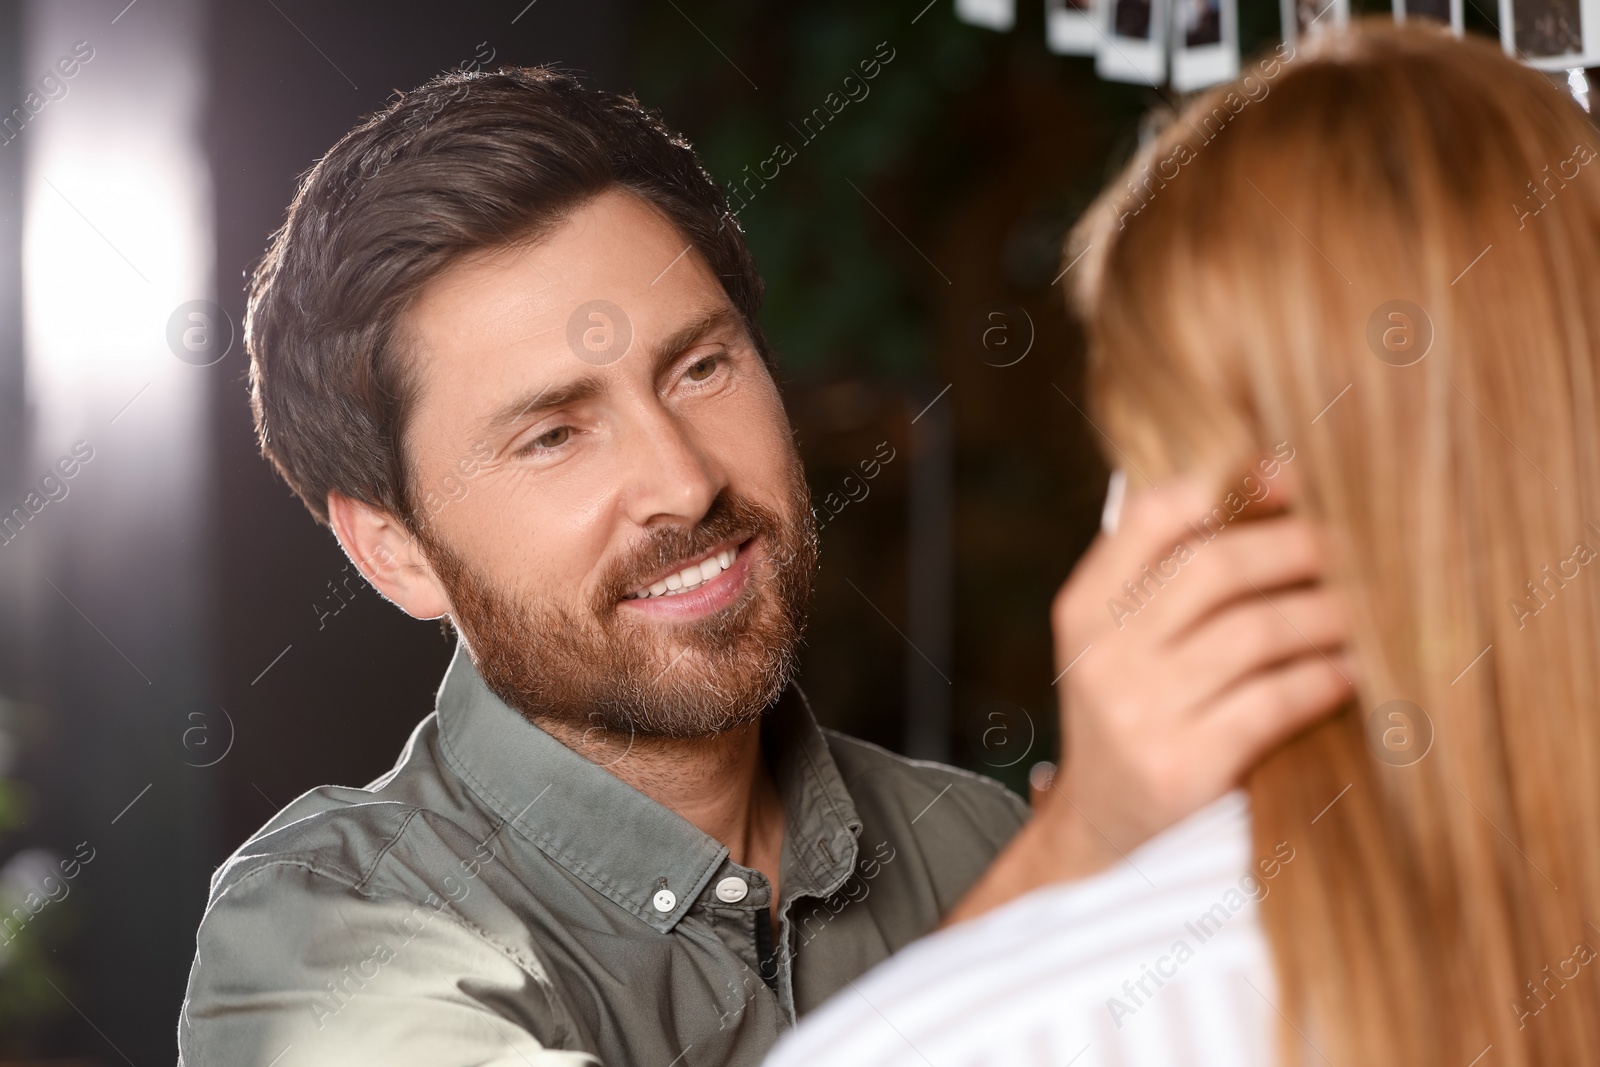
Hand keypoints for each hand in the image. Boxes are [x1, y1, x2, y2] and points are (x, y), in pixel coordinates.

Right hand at [945, 474, 1353, 924]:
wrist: (1102, 835)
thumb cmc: (1135, 715)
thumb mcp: (1121, 642)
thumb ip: (1169, 574)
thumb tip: (1267, 480)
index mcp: (1084, 608)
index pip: (1150, 517)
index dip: (1228, 486)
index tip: (1294, 475)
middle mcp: (1102, 655)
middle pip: (1214, 568)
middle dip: (1297, 545)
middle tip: (1355, 541)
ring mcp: (1138, 713)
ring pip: (1255, 632)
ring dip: (1327, 611)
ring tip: (1368, 606)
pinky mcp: (1183, 767)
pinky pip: (1274, 701)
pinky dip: (1325, 677)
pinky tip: (1354, 671)